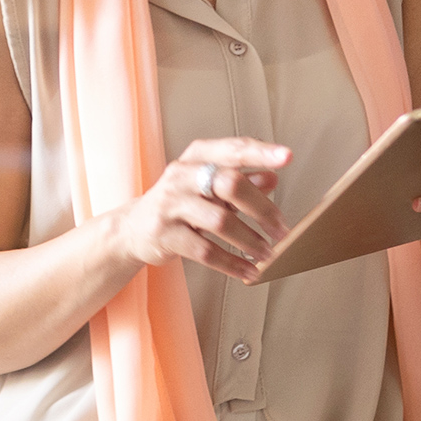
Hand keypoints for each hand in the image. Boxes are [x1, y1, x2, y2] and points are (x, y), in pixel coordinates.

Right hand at [116, 137, 290, 281]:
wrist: (133, 230)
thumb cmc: (181, 203)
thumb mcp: (210, 187)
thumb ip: (241, 181)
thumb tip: (272, 178)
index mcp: (197, 157)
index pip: (233, 149)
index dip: (261, 153)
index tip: (286, 157)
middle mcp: (182, 175)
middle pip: (229, 184)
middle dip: (261, 208)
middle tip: (282, 228)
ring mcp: (170, 204)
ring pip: (219, 221)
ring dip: (249, 240)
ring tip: (268, 253)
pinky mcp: (165, 234)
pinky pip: (205, 251)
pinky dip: (231, 263)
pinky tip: (248, 271)